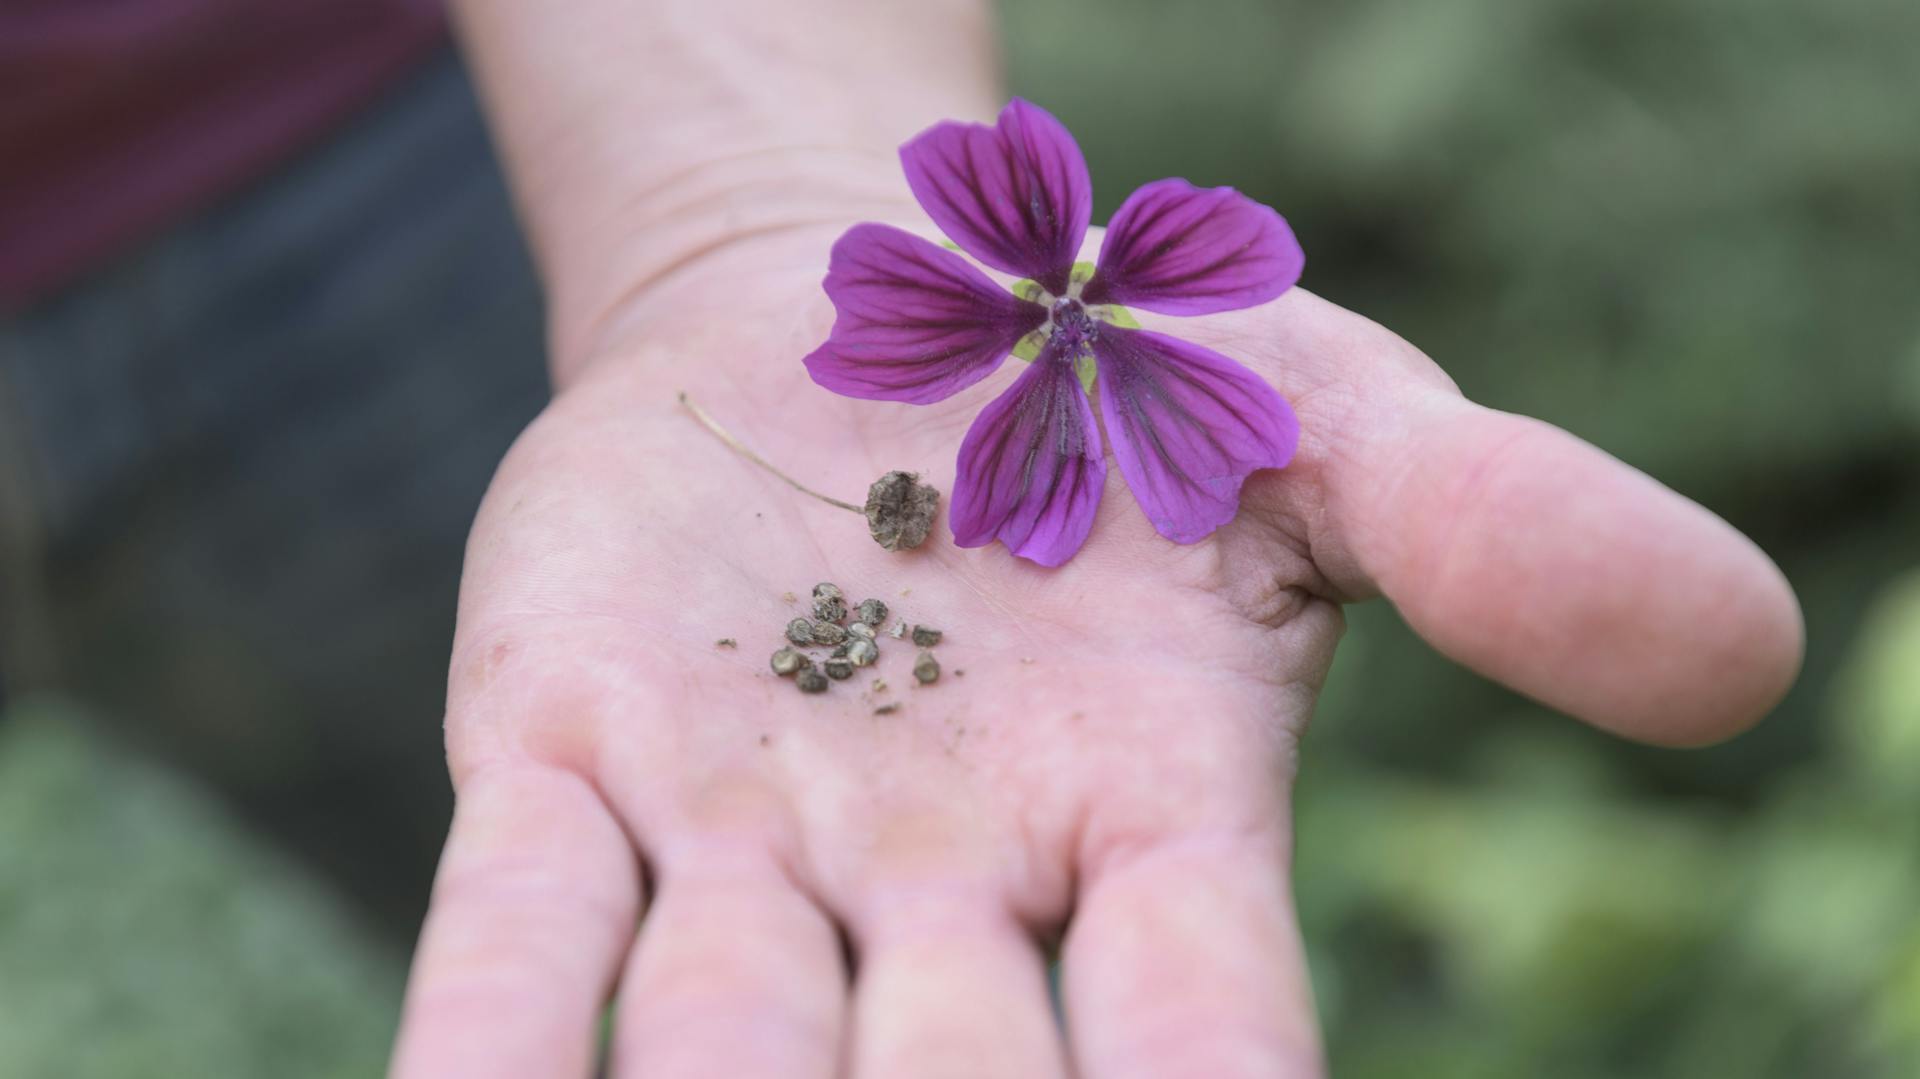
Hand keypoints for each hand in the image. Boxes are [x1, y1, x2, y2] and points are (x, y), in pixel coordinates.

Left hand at [386, 198, 1800, 1076]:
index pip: (1200, 1048)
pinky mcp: (564, 755)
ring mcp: (741, 840)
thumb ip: (1511, 540)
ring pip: (720, 1054)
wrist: (873, 311)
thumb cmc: (1128, 396)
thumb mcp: (1346, 429)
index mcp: (1153, 835)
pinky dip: (482, 1046)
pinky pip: (520, 934)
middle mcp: (943, 889)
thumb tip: (1749, 653)